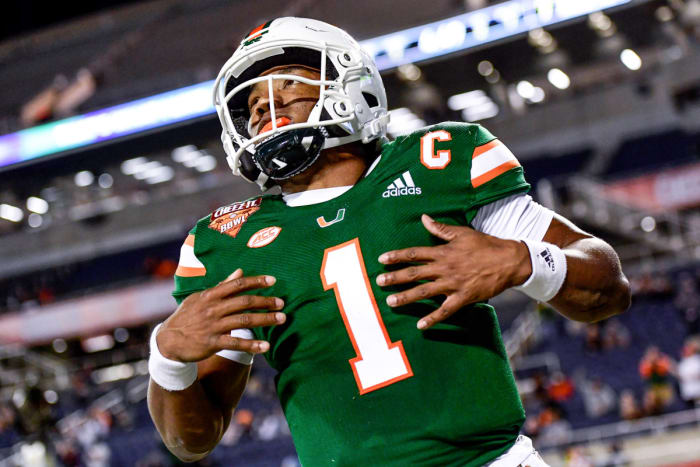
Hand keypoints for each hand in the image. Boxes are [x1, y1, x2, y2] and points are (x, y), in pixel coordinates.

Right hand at [157, 269, 284, 361]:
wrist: (168, 341)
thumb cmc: (187, 316)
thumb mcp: (200, 298)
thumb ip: (222, 286)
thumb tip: (240, 271)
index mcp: (210, 295)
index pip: (237, 284)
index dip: (255, 281)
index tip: (273, 281)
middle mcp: (212, 309)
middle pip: (244, 302)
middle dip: (265, 301)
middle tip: (282, 303)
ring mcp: (212, 326)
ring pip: (244, 321)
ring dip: (265, 320)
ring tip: (281, 319)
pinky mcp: (212, 343)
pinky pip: (236, 344)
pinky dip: (252, 345)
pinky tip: (266, 347)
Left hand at [376, 215, 530, 329]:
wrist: (509, 261)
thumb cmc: (485, 245)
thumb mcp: (462, 233)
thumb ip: (441, 229)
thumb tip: (423, 218)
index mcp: (443, 252)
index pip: (414, 253)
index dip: (397, 256)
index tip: (381, 259)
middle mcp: (445, 268)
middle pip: (415, 273)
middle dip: (395, 277)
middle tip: (379, 281)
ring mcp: (453, 284)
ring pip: (425, 291)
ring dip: (406, 297)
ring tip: (391, 302)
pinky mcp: (463, 298)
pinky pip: (445, 310)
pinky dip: (433, 318)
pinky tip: (420, 325)